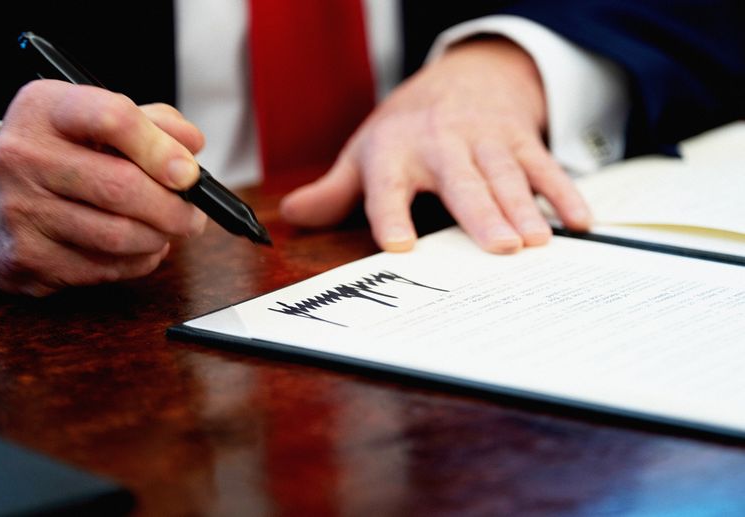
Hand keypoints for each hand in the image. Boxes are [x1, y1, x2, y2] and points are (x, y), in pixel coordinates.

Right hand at [0, 80, 206, 295]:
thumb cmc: (58, 157)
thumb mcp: (95, 123)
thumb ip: (152, 123)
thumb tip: (191, 144)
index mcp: (45, 110)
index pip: (112, 118)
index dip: (161, 148)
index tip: (189, 172)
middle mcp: (24, 157)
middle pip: (122, 187)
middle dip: (174, 207)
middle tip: (193, 213)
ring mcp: (21, 211)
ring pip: (120, 234)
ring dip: (160, 237)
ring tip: (167, 228)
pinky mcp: (28, 259)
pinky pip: (107, 268)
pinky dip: (138, 260)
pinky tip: (137, 247)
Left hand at [279, 38, 590, 252]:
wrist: (463, 76)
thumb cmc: (408, 127)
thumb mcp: (365, 152)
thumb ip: (334, 190)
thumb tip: (292, 217)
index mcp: (395, 154)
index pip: (389, 186)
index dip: (391, 214)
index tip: (399, 246)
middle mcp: (441, 145)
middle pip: (462, 182)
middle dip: (481, 214)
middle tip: (500, 249)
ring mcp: (485, 141)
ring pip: (507, 175)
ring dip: (525, 207)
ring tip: (538, 243)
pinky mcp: (519, 140)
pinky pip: (544, 166)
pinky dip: (564, 193)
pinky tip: (579, 222)